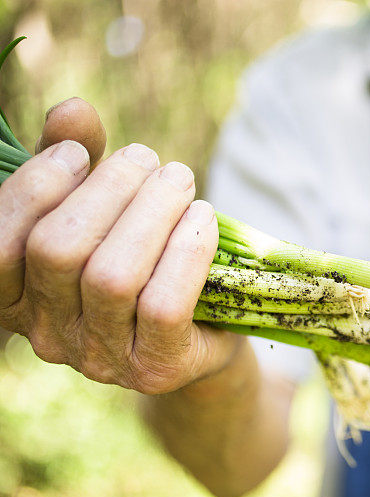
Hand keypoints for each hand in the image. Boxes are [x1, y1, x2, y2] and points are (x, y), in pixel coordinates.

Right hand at [0, 98, 239, 393]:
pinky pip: (165, 304)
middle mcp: (48, 334)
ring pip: (112, 277)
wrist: (202, 329)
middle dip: (108, 189)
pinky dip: (187, 251)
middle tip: (149, 159)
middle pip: (60, 252)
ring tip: (180, 178)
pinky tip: (204, 218)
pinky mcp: (157, 368)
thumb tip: (71, 109)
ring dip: (153, 211)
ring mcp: (101, 358)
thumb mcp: (103, 207)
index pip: (0, 246)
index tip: (79, 152)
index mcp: (16, 296)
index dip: (34, 189)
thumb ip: (75, 161)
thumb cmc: (141, 256)